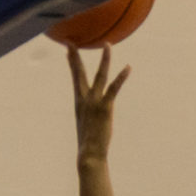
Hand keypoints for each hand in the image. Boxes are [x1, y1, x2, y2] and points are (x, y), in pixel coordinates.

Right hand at [69, 45, 129, 165]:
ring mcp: (94, 102)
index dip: (72, 62)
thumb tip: (88, 112)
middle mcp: (84, 99)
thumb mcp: (85, 123)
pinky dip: (121, 77)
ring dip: (104, 59)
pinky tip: (128, 68)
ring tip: (108, 45)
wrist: (89, 154)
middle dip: (76, 56)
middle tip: (72, 42)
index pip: (74, 77)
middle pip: (80, 73)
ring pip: (100, 75)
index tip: (68, 49)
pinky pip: (114, 88)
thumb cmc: (89, 143)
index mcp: (79, 102)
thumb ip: (87, 113)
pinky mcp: (105, 107)